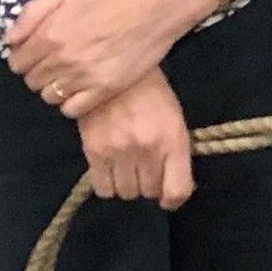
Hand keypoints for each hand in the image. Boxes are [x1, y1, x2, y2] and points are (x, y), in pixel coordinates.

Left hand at [8, 0, 218, 115]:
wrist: (157, 4)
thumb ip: (33, 13)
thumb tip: (11, 39)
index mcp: (50, 34)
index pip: (17, 62)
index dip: (23, 57)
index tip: (35, 53)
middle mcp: (63, 59)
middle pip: (31, 81)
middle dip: (37, 72)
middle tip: (54, 61)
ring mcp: (85, 76)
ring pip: (49, 97)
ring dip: (53, 87)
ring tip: (68, 74)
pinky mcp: (106, 89)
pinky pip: (72, 110)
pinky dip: (70, 102)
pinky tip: (80, 88)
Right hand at [77, 68, 193, 207]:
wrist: (115, 70)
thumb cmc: (151, 93)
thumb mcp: (174, 119)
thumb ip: (175, 153)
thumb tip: (171, 188)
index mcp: (173, 140)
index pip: (178, 190)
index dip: (173, 200)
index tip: (168, 198)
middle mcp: (148, 149)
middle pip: (149, 192)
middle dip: (149, 184)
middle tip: (145, 168)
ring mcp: (119, 151)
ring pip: (126, 193)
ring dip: (128, 184)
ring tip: (127, 165)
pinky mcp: (94, 151)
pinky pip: (102, 188)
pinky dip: (107, 184)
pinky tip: (110, 169)